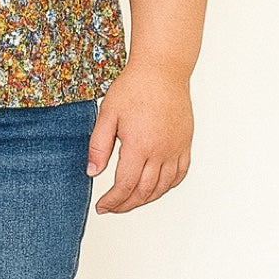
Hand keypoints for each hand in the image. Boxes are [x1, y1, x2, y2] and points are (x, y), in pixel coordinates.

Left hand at [87, 63, 193, 212]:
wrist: (162, 71)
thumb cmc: (133, 88)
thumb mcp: (107, 115)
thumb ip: (98, 146)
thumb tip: (92, 172)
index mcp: (139, 145)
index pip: (125, 186)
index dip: (113, 201)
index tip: (102, 207)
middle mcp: (161, 151)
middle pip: (144, 192)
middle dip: (126, 204)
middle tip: (112, 207)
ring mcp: (176, 149)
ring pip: (163, 187)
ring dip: (145, 199)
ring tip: (129, 201)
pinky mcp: (185, 144)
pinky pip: (179, 174)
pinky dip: (166, 187)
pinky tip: (154, 188)